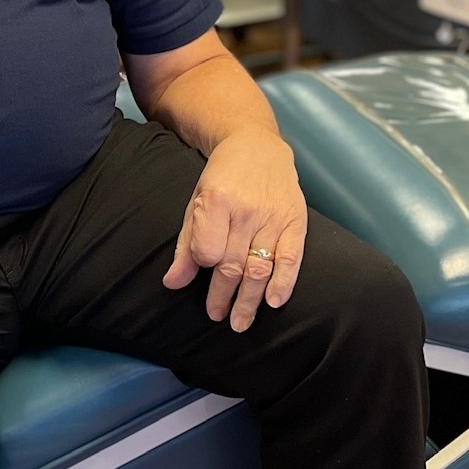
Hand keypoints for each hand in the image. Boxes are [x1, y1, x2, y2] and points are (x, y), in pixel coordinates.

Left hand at [162, 127, 306, 331]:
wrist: (257, 145)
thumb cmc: (221, 178)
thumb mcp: (196, 203)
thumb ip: (185, 244)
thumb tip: (172, 282)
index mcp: (217, 201)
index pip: (208, 249)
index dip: (203, 265)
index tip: (202, 275)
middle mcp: (247, 210)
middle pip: (233, 264)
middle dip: (223, 296)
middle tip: (218, 316)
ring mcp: (273, 217)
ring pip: (260, 267)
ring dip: (249, 300)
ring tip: (240, 322)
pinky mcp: (296, 221)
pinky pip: (291, 258)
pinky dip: (283, 282)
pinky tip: (274, 302)